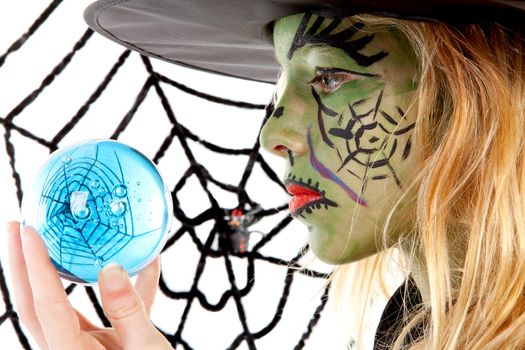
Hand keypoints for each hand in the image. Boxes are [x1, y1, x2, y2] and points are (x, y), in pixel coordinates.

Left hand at [6, 221, 173, 349]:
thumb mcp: (145, 348)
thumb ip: (128, 310)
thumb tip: (111, 269)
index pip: (46, 303)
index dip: (34, 265)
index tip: (28, 231)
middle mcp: (67, 348)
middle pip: (34, 302)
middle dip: (21, 264)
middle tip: (16, 226)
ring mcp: (81, 345)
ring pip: (56, 304)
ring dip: (49, 271)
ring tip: (44, 237)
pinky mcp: (100, 342)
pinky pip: (101, 309)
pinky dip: (118, 288)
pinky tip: (147, 265)